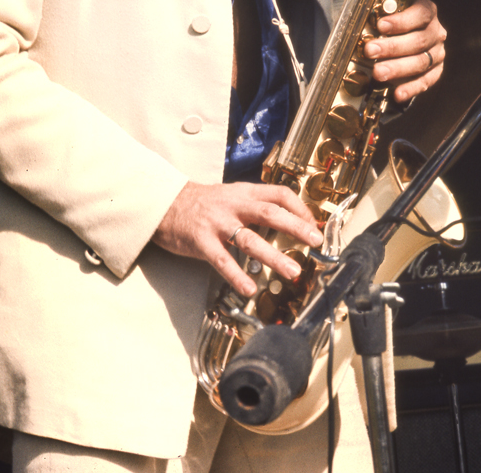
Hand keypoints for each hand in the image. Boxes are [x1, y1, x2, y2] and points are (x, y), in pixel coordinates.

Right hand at [152, 181, 322, 296]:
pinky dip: (237, 275)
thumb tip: (288, 221)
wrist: (165, 203)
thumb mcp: (232, 195)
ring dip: (273, 256)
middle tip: (315, 242)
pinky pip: (222, 260)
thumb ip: (256, 206)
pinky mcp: (201, 241)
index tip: (313, 226)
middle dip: (295, 227)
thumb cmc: (204, 203)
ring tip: (293, 272)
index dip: (299, 208)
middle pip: (269, 213)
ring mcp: (217, 223)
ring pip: (249, 239)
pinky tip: (249, 288)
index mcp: (244, 192)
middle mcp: (233, 205)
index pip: (279, 194)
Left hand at [347, 0, 446, 103]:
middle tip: (370, 51)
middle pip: (419, 40)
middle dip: (393, 47)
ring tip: (377, 74)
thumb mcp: (373, 3)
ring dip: (399, 69)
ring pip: (422, 62)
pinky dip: (411, 89)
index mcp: (425, 11)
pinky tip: (396, 94)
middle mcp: (435, 32)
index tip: (380, 25)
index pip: (421, 13)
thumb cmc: (384, 22)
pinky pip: (426, 82)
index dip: (402, 20)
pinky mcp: (434, 74)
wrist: (394, 45)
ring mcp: (437, 54)